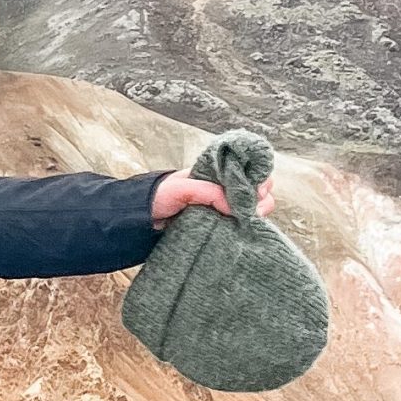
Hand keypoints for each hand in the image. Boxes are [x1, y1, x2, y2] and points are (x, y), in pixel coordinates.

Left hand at [152, 170, 275, 228]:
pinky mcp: (218, 227)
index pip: (248, 171)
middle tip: (255, 208)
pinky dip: (246, 228)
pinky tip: (244, 230)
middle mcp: (222, 190)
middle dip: (262, 198)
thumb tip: (236, 208)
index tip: (258, 190)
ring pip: (251, 210)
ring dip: (255, 213)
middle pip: (256, 191)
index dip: (259, 179)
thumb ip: (210, 193)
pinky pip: (239, 227)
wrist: (139, 220)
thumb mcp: (182, 188)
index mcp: (216, 174)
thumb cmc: (157, 197)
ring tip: (249, 220)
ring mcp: (221, 209)